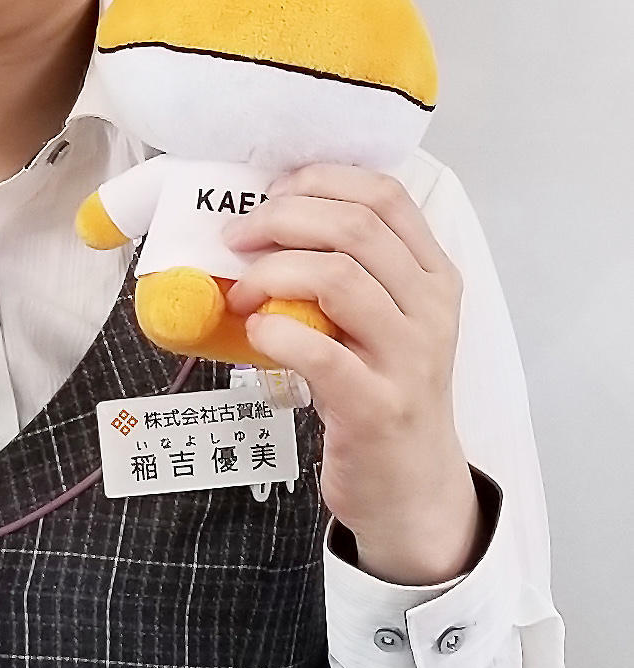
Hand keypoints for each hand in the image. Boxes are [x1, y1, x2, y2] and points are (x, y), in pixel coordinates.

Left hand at [220, 163, 485, 584]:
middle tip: (236, 239)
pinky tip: (255, 335)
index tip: (272, 193)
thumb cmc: (382, 390)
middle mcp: (430, 309)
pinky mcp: (377, 407)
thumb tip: (261, 222)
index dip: (321, 181)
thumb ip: (347, 269)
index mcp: (432, 275)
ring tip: (240, 293)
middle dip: (281, 220)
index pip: (386, 196)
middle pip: (356, 228)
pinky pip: (321, 352)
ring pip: (339, 278)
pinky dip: (275, 333)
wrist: (412, 486)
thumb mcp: (384, 321)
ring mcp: (409, 359)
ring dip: (271, 273)